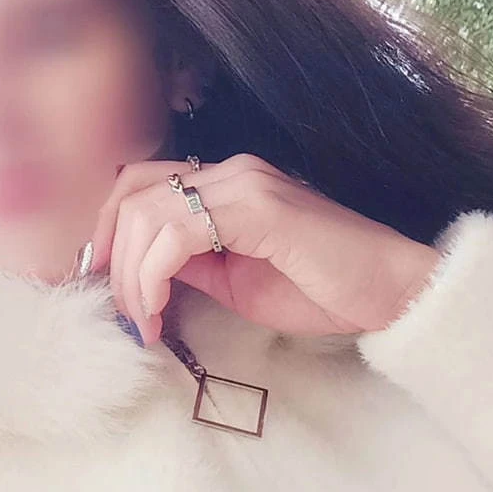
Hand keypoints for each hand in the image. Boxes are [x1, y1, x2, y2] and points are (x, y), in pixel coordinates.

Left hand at [88, 153, 440, 345]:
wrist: (390, 292)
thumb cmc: (319, 289)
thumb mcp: (234, 279)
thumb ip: (189, 262)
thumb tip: (139, 271)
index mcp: (222, 181)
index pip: (139, 185)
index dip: (108, 230)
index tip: (102, 280)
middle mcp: (228, 171)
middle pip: (132, 192)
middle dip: (109, 254)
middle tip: (116, 309)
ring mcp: (243, 183)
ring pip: (147, 212)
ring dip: (129, 274)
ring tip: (139, 320)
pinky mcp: (258, 206)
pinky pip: (178, 234)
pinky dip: (152, 277)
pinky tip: (157, 312)